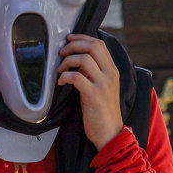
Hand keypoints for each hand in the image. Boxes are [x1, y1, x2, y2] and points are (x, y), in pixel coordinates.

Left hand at [57, 34, 123, 150]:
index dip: (82, 38)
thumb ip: (94, 72)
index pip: (99, 44)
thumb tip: (76, 59)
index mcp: (112, 70)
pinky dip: (65, 76)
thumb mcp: (102, 87)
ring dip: (67, 61)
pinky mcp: (94, 95)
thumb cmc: (102, 111)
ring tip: (60, 70)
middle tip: (61, 53)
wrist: (110, 133)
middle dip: (73, 45)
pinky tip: (61, 82)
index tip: (69, 39)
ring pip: (84, 59)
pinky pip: (77, 77)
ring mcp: (103, 84)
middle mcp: (110, 74)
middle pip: (92, 47)